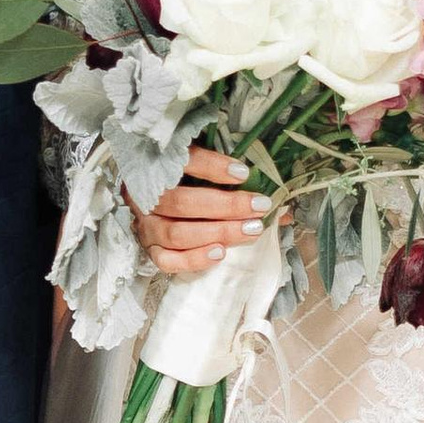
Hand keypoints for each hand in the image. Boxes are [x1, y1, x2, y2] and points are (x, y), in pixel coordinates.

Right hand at [132, 143, 272, 280]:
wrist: (156, 201)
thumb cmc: (186, 179)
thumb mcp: (203, 167)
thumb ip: (232, 176)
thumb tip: (280, 204)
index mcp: (155, 166)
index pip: (182, 162)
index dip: (212, 167)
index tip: (243, 174)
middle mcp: (143, 195)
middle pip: (182, 202)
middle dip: (226, 206)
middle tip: (259, 206)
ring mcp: (144, 225)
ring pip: (176, 233)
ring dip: (218, 232)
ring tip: (250, 230)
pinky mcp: (149, 248)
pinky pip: (167, 260)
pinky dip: (194, 259)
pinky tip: (220, 253)